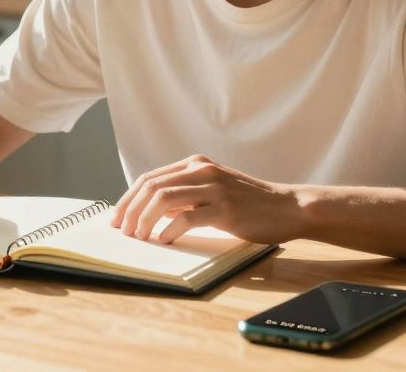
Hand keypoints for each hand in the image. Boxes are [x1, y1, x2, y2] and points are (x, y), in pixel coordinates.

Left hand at [110, 154, 304, 244]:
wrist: (288, 207)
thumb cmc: (250, 204)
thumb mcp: (213, 192)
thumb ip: (185, 197)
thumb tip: (151, 211)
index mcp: (196, 164)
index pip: (150, 178)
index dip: (128, 198)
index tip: (117, 218)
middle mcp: (202, 170)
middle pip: (152, 186)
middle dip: (130, 210)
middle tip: (123, 231)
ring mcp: (214, 187)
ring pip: (164, 199)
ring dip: (145, 220)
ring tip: (139, 237)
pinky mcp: (225, 208)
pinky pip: (187, 218)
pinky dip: (170, 230)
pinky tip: (164, 241)